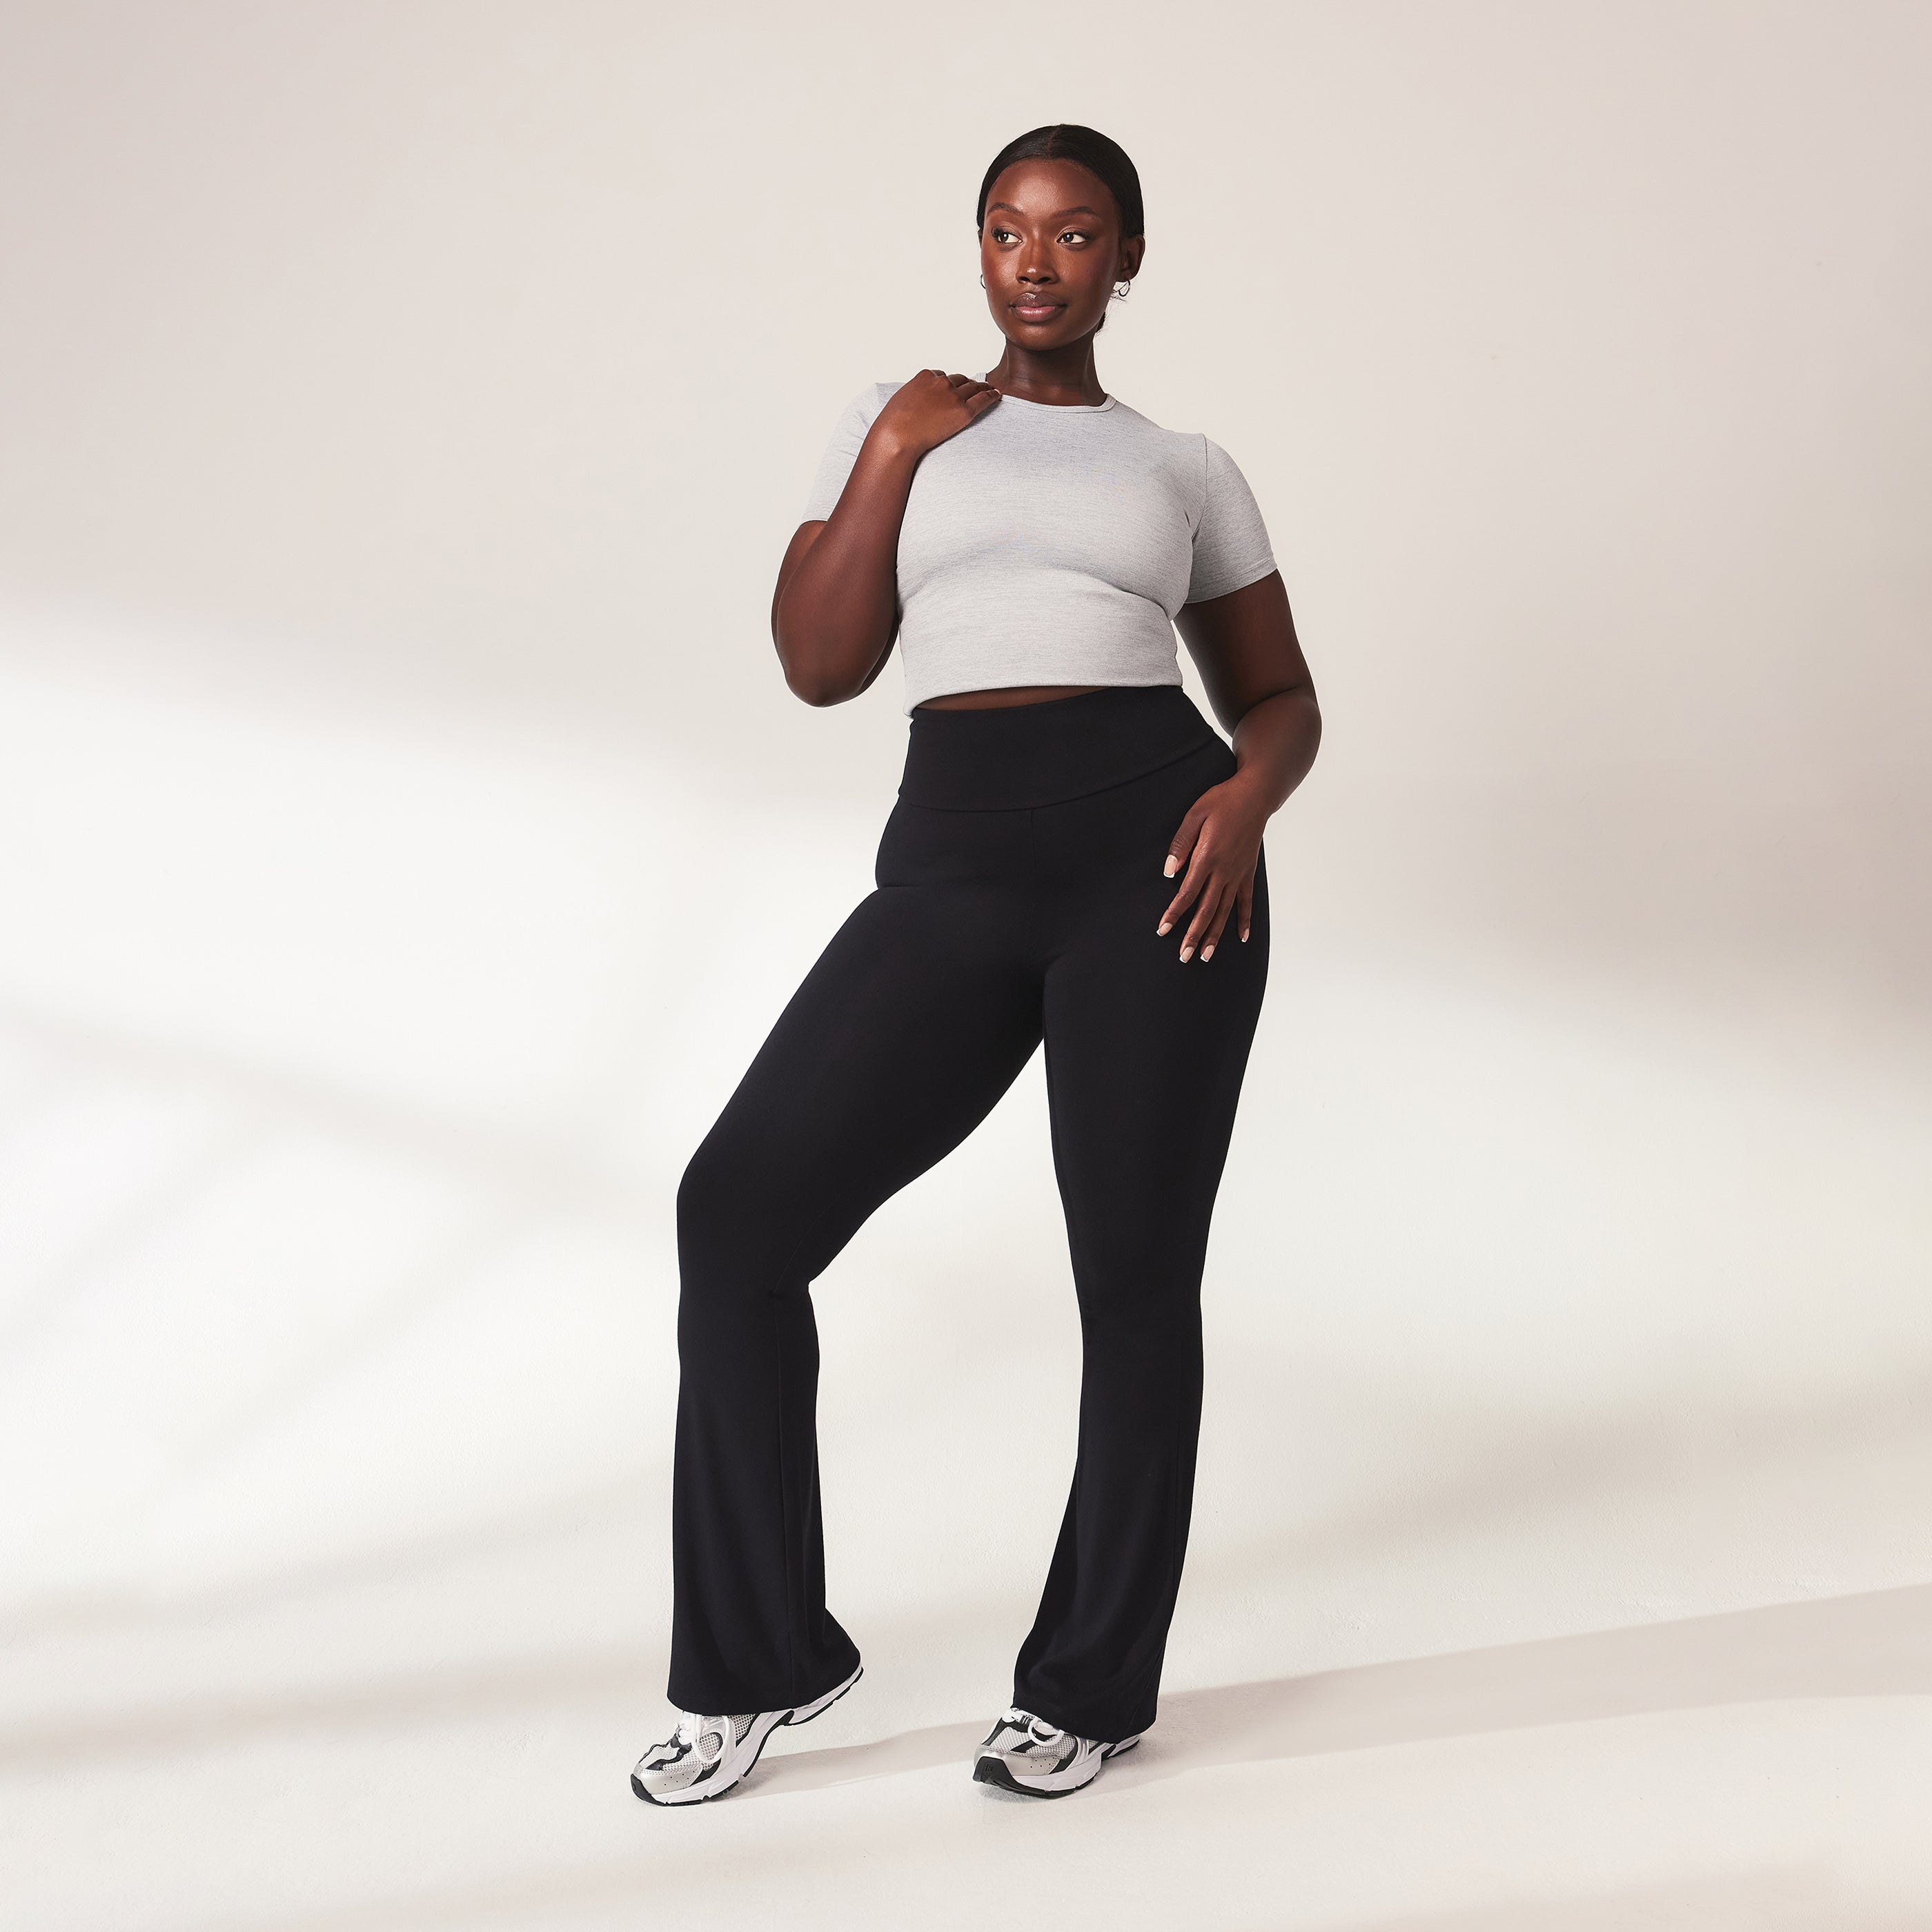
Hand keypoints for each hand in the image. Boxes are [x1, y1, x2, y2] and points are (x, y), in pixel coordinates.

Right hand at [871, 370, 1000, 458]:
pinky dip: (991, 395)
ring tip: (988, 389)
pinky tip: (996, 394)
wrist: (897, 436)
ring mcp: (953, 396)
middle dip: (965, 384)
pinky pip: (982, 400)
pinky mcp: (963, 411)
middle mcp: (941, 382)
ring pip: (972, 387)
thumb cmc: (893, 423)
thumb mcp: (900, 400)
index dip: (946, 384)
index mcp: (925, 376)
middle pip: (959, 379)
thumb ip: (914, 396)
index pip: (940, 376)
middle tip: (973, 387)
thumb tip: (917, 404)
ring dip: (981, 387)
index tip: (949, 389)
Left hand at [1156, 775, 1269, 961]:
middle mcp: (1224, 871)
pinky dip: (1244, 920)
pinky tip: (1241, 937)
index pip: (1187, 893)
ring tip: (1206, 956)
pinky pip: (1246, 901)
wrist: (1255, 796)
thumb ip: (1180, 843)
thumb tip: (1168, 871)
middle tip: (1184, 957)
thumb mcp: (1195, 815)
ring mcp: (1238, 874)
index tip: (1163, 930)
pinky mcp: (1248, 872)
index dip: (1174, 914)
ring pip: (1225, 911)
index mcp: (1207, 858)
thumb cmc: (1222, 802)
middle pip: (1206, 910)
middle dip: (1194, 935)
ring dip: (1215, 935)